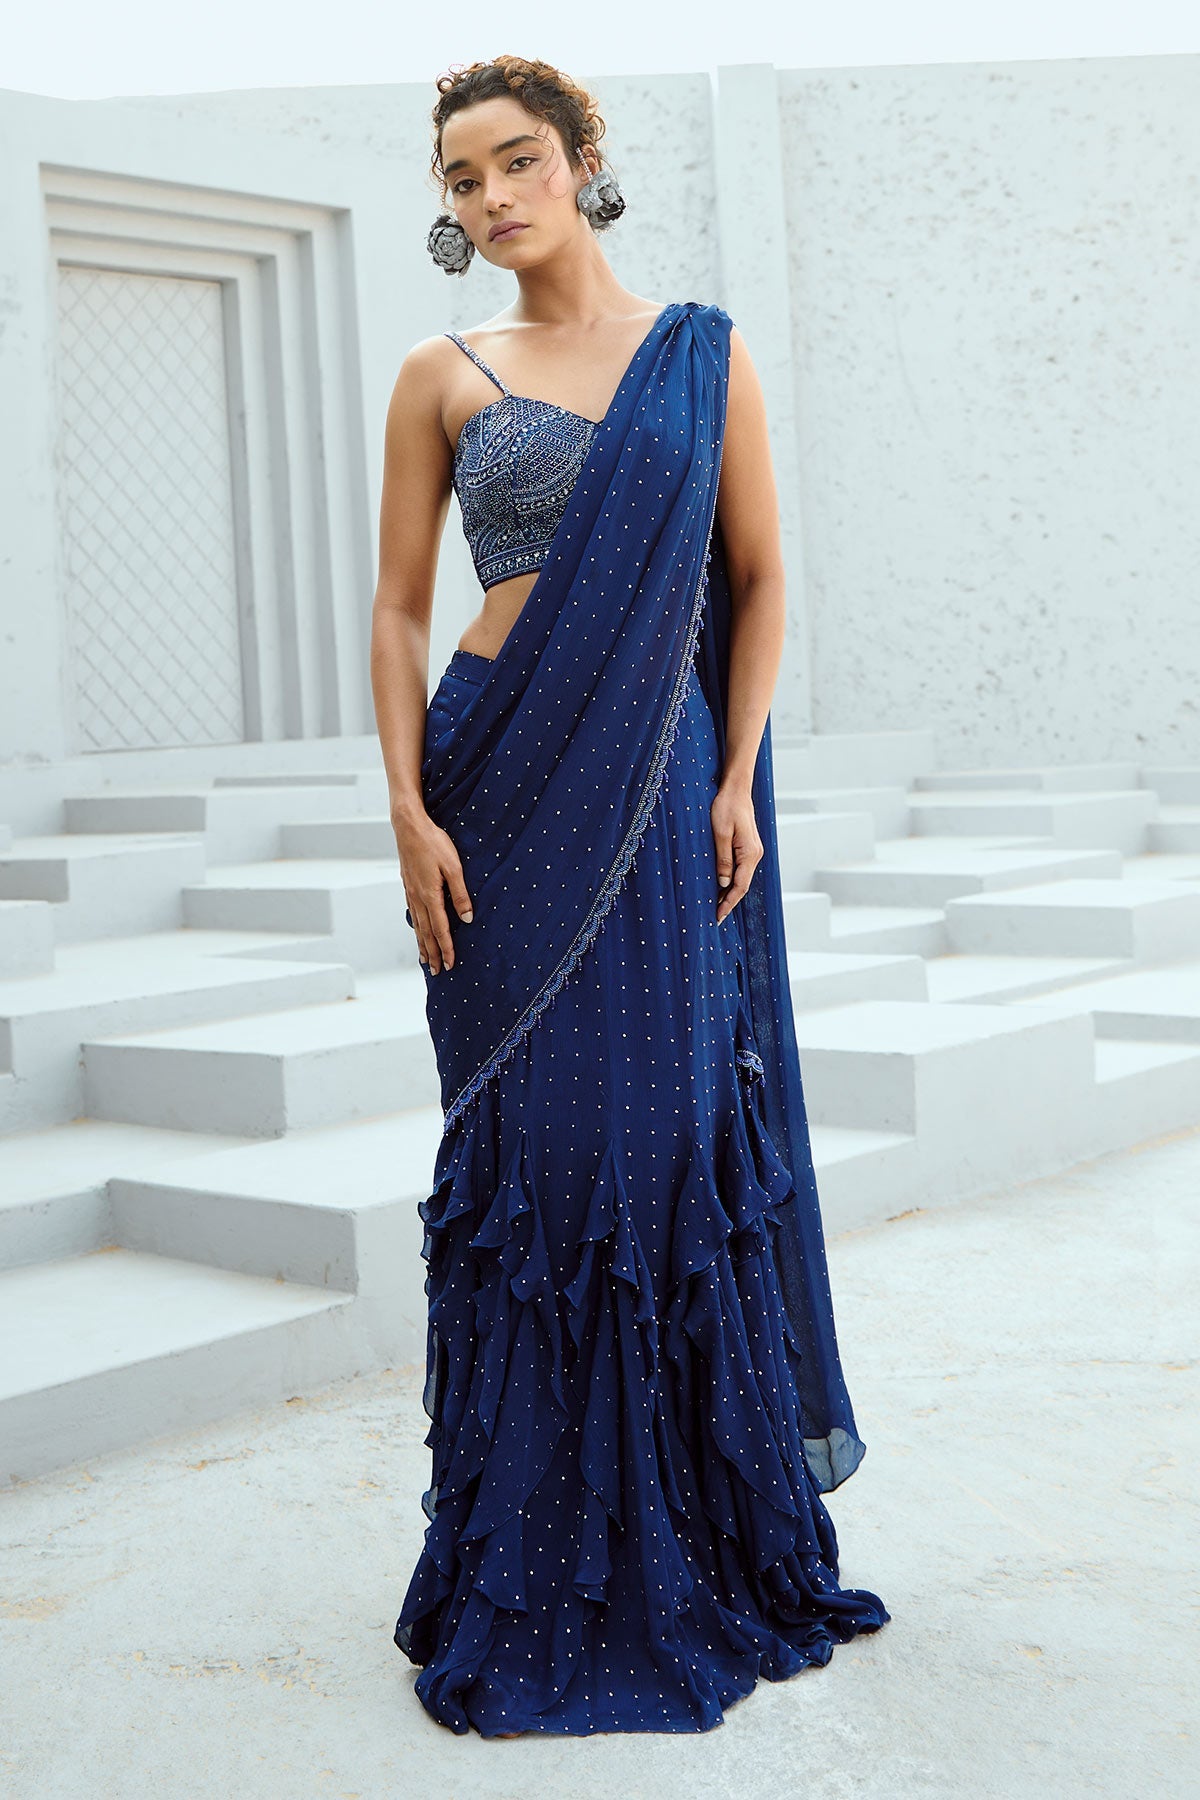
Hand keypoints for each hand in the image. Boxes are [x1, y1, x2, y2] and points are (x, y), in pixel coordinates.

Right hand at [391, 805, 472, 973]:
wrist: (409, 826)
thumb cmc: (434, 843)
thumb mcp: (454, 867)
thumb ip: (461, 894)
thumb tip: (467, 919)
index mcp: (430, 895)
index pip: (440, 929)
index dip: (446, 948)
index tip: (450, 964)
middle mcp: (417, 898)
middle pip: (426, 933)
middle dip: (433, 953)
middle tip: (438, 971)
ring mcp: (410, 892)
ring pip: (417, 925)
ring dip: (422, 944)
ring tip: (425, 960)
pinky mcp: (408, 886)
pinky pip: (412, 914)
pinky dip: (416, 929)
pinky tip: (417, 932)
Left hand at [711, 780, 762, 922]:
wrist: (736, 789)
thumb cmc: (726, 806)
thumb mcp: (720, 833)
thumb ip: (723, 859)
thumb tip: (724, 883)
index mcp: (750, 853)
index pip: (740, 886)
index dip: (728, 903)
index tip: (717, 917)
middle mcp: (755, 854)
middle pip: (743, 885)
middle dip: (729, 902)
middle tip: (715, 918)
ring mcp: (753, 851)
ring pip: (742, 878)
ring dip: (730, 893)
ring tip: (717, 906)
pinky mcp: (748, 847)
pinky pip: (741, 869)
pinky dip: (732, 881)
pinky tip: (723, 886)